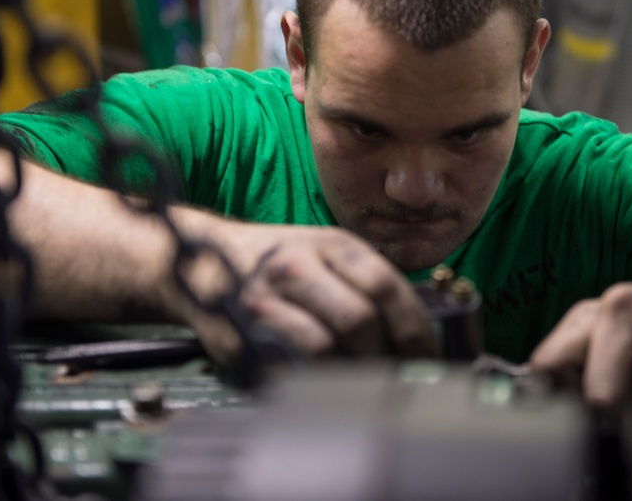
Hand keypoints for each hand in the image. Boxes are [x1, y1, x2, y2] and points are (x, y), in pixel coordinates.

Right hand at [170, 220, 437, 362]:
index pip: (386, 286)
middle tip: (395, 378)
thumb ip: (369, 286)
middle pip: (359, 319)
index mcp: (331, 245)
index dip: (414, 328)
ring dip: (350, 374)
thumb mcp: (328, 255)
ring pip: (323, 348)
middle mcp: (296, 266)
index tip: (426, 357)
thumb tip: (419, 336)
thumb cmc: (280, 264)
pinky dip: (312, 383)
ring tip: (361, 385)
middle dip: (384, 357)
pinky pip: (286, 369)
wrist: (204, 260)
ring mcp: (265, 300)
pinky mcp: (239, 334)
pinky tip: (322, 386)